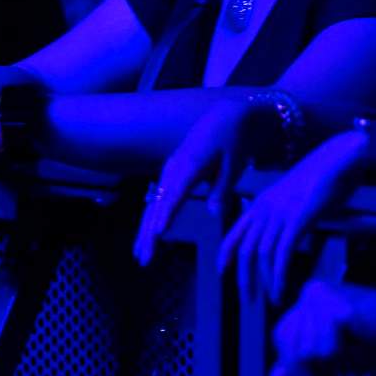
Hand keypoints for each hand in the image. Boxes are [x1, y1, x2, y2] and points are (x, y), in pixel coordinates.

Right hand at [133, 97, 274, 266]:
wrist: (227, 116)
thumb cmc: (233, 141)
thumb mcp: (234, 164)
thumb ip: (222, 188)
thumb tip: (214, 213)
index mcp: (190, 165)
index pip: (174, 195)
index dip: (164, 215)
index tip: (157, 235)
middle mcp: (174, 168)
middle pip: (157, 203)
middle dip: (148, 231)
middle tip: (144, 258)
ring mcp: (170, 169)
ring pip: (154, 203)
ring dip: (146, 229)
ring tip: (141, 254)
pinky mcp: (172, 172)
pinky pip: (159, 199)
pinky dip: (152, 218)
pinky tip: (149, 235)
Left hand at [218, 131, 367, 304]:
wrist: (339, 159)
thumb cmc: (322, 178)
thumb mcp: (295, 197)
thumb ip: (285, 215)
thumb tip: (285, 236)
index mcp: (262, 202)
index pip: (235, 231)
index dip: (225, 253)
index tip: (221, 271)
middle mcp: (266, 208)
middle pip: (245, 249)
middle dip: (244, 278)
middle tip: (248, 300)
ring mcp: (281, 212)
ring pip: (262, 254)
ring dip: (266, 282)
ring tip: (273, 300)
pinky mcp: (298, 218)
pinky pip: (282, 253)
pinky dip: (280, 275)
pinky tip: (282, 287)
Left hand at [270, 280, 375, 375]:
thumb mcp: (332, 361)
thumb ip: (302, 367)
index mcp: (307, 305)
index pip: (281, 336)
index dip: (293, 362)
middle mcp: (310, 293)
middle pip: (287, 340)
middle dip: (312, 362)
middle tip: (340, 355)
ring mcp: (322, 295)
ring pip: (305, 347)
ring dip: (332, 356)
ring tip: (354, 342)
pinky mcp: (336, 303)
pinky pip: (325, 347)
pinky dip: (342, 352)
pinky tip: (359, 336)